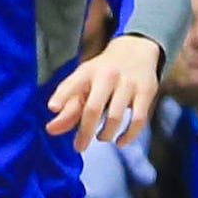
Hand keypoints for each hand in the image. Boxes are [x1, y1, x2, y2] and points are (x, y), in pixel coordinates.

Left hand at [46, 32, 162, 144]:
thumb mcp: (84, 82)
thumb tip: (51, 130)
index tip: (52, 108)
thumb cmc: (103, 72)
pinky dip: (128, 135)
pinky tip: (120, 141)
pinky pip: (138, 120)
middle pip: (94, 108)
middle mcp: (108, 76)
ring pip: (115, 117)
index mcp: (88, 72)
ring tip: (101, 137)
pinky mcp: (146, 92)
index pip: (73, 84)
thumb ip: (68, 107)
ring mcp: (128, 84)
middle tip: (79, 147)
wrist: (136, 51)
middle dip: (85, 132)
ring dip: (106, 134)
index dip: (61, 96)